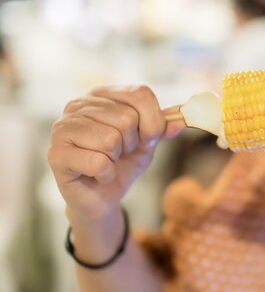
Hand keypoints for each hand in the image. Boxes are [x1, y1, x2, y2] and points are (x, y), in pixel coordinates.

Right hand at [48, 85, 184, 220]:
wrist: (102, 197)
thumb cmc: (123, 164)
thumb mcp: (148, 142)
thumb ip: (162, 126)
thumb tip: (181, 119)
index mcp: (102, 95)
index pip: (140, 94)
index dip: (153, 121)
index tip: (146, 138)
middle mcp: (78, 105)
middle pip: (127, 118)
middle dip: (132, 143)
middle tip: (119, 153)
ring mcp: (62, 127)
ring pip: (111, 139)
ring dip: (116, 158)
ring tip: (107, 161)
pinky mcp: (56, 154)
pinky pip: (98, 162)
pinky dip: (105, 174)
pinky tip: (96, 174)